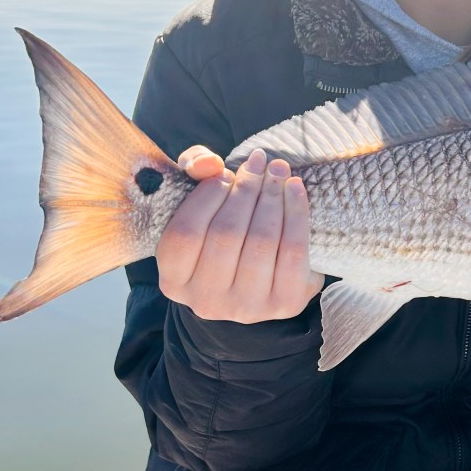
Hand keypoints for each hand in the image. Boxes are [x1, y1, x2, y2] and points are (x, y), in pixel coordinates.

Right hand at [156, 145, 323, 322]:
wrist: (263, 276)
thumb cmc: (222, 230)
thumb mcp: (197, 200)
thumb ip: (193, 169)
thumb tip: (210, 164)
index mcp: (173, 282)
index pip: (185, 233)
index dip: (207, 196)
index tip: (225, 171)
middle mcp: (206, 302)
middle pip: (227, 234)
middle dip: (247, 189)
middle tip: (260, 162)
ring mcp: (247, 308)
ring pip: (262, 240)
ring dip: (273, 196)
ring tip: (278, 170)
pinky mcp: (286, 304)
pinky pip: (293, 251)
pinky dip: (297, 213)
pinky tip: (295, 189)